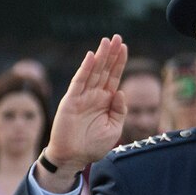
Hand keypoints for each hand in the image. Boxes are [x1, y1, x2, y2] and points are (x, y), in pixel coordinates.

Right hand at [46, 36, 129, 175]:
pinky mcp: (71, 101)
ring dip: (100, 57)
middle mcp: (94, 95)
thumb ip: (119, 110)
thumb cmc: (94, 145)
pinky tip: (92, 57)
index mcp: (106, 101)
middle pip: (104, 70)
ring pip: (93, 72)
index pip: (114, 77)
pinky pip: (79, 82)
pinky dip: (85, 69)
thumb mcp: (114, 128)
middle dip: (111, 54)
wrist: (74, 157)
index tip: (124, 47)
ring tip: (107, 41)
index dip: (119, 62)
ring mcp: (82, 97)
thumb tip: (122, 92)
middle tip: (117, 37)